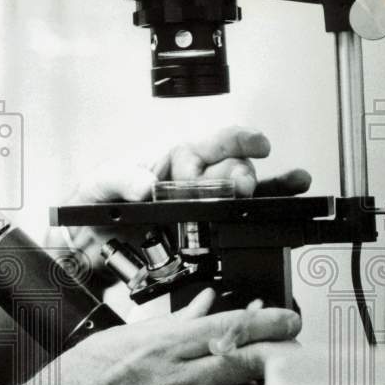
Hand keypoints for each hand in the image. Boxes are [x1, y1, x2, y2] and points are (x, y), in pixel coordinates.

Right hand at [0, 289, 300, 384]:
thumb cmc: (78, 382)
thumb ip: (170, 323)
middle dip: (277, 351)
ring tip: (250, 371)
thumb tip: (202, 308)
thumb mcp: (121, 337)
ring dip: (252, 382)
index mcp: (162, 347)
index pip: (233, 328)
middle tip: (287, 344)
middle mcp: (178, 381)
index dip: (269, 321)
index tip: (286, 318)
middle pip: (250, 363)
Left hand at [49, 126, 311, 275]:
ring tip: (295, 181)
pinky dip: (268, 207)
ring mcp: (202, 204)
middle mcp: (193, 178)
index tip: (253, 144)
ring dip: (273, 184)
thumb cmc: (95, 202)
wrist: (89, 243)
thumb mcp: (99, 184)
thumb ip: (120, 179)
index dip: (232, 141)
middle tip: (238, 188)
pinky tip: (289, 200)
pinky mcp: (206, 230)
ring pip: (245, 188)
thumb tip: (146, 184)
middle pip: (230, 167)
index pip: (207, 143)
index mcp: (170, 159)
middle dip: (239, 175)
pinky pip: (241, 217)